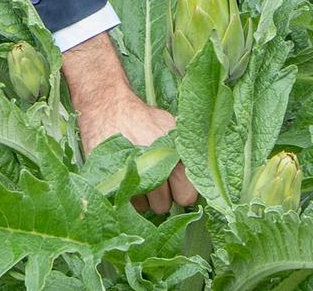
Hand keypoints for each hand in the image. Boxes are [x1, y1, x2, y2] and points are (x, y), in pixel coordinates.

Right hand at [61, 32, 198, 213]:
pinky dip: (125, 193)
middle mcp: (156, 172)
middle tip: (153, 176)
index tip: (174, 182)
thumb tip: (205, 179)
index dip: (180, 191)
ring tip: (138, 174)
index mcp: (176, 160)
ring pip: (143, 207)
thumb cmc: (143, 117)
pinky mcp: (112, 183)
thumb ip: (188, 153)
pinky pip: (124, 201)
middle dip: (160, 196)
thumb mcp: (172, 128)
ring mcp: (132, 179)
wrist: (107, 105)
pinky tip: (125, 175)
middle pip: (163, 206)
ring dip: (141, 196)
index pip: (186, 197)